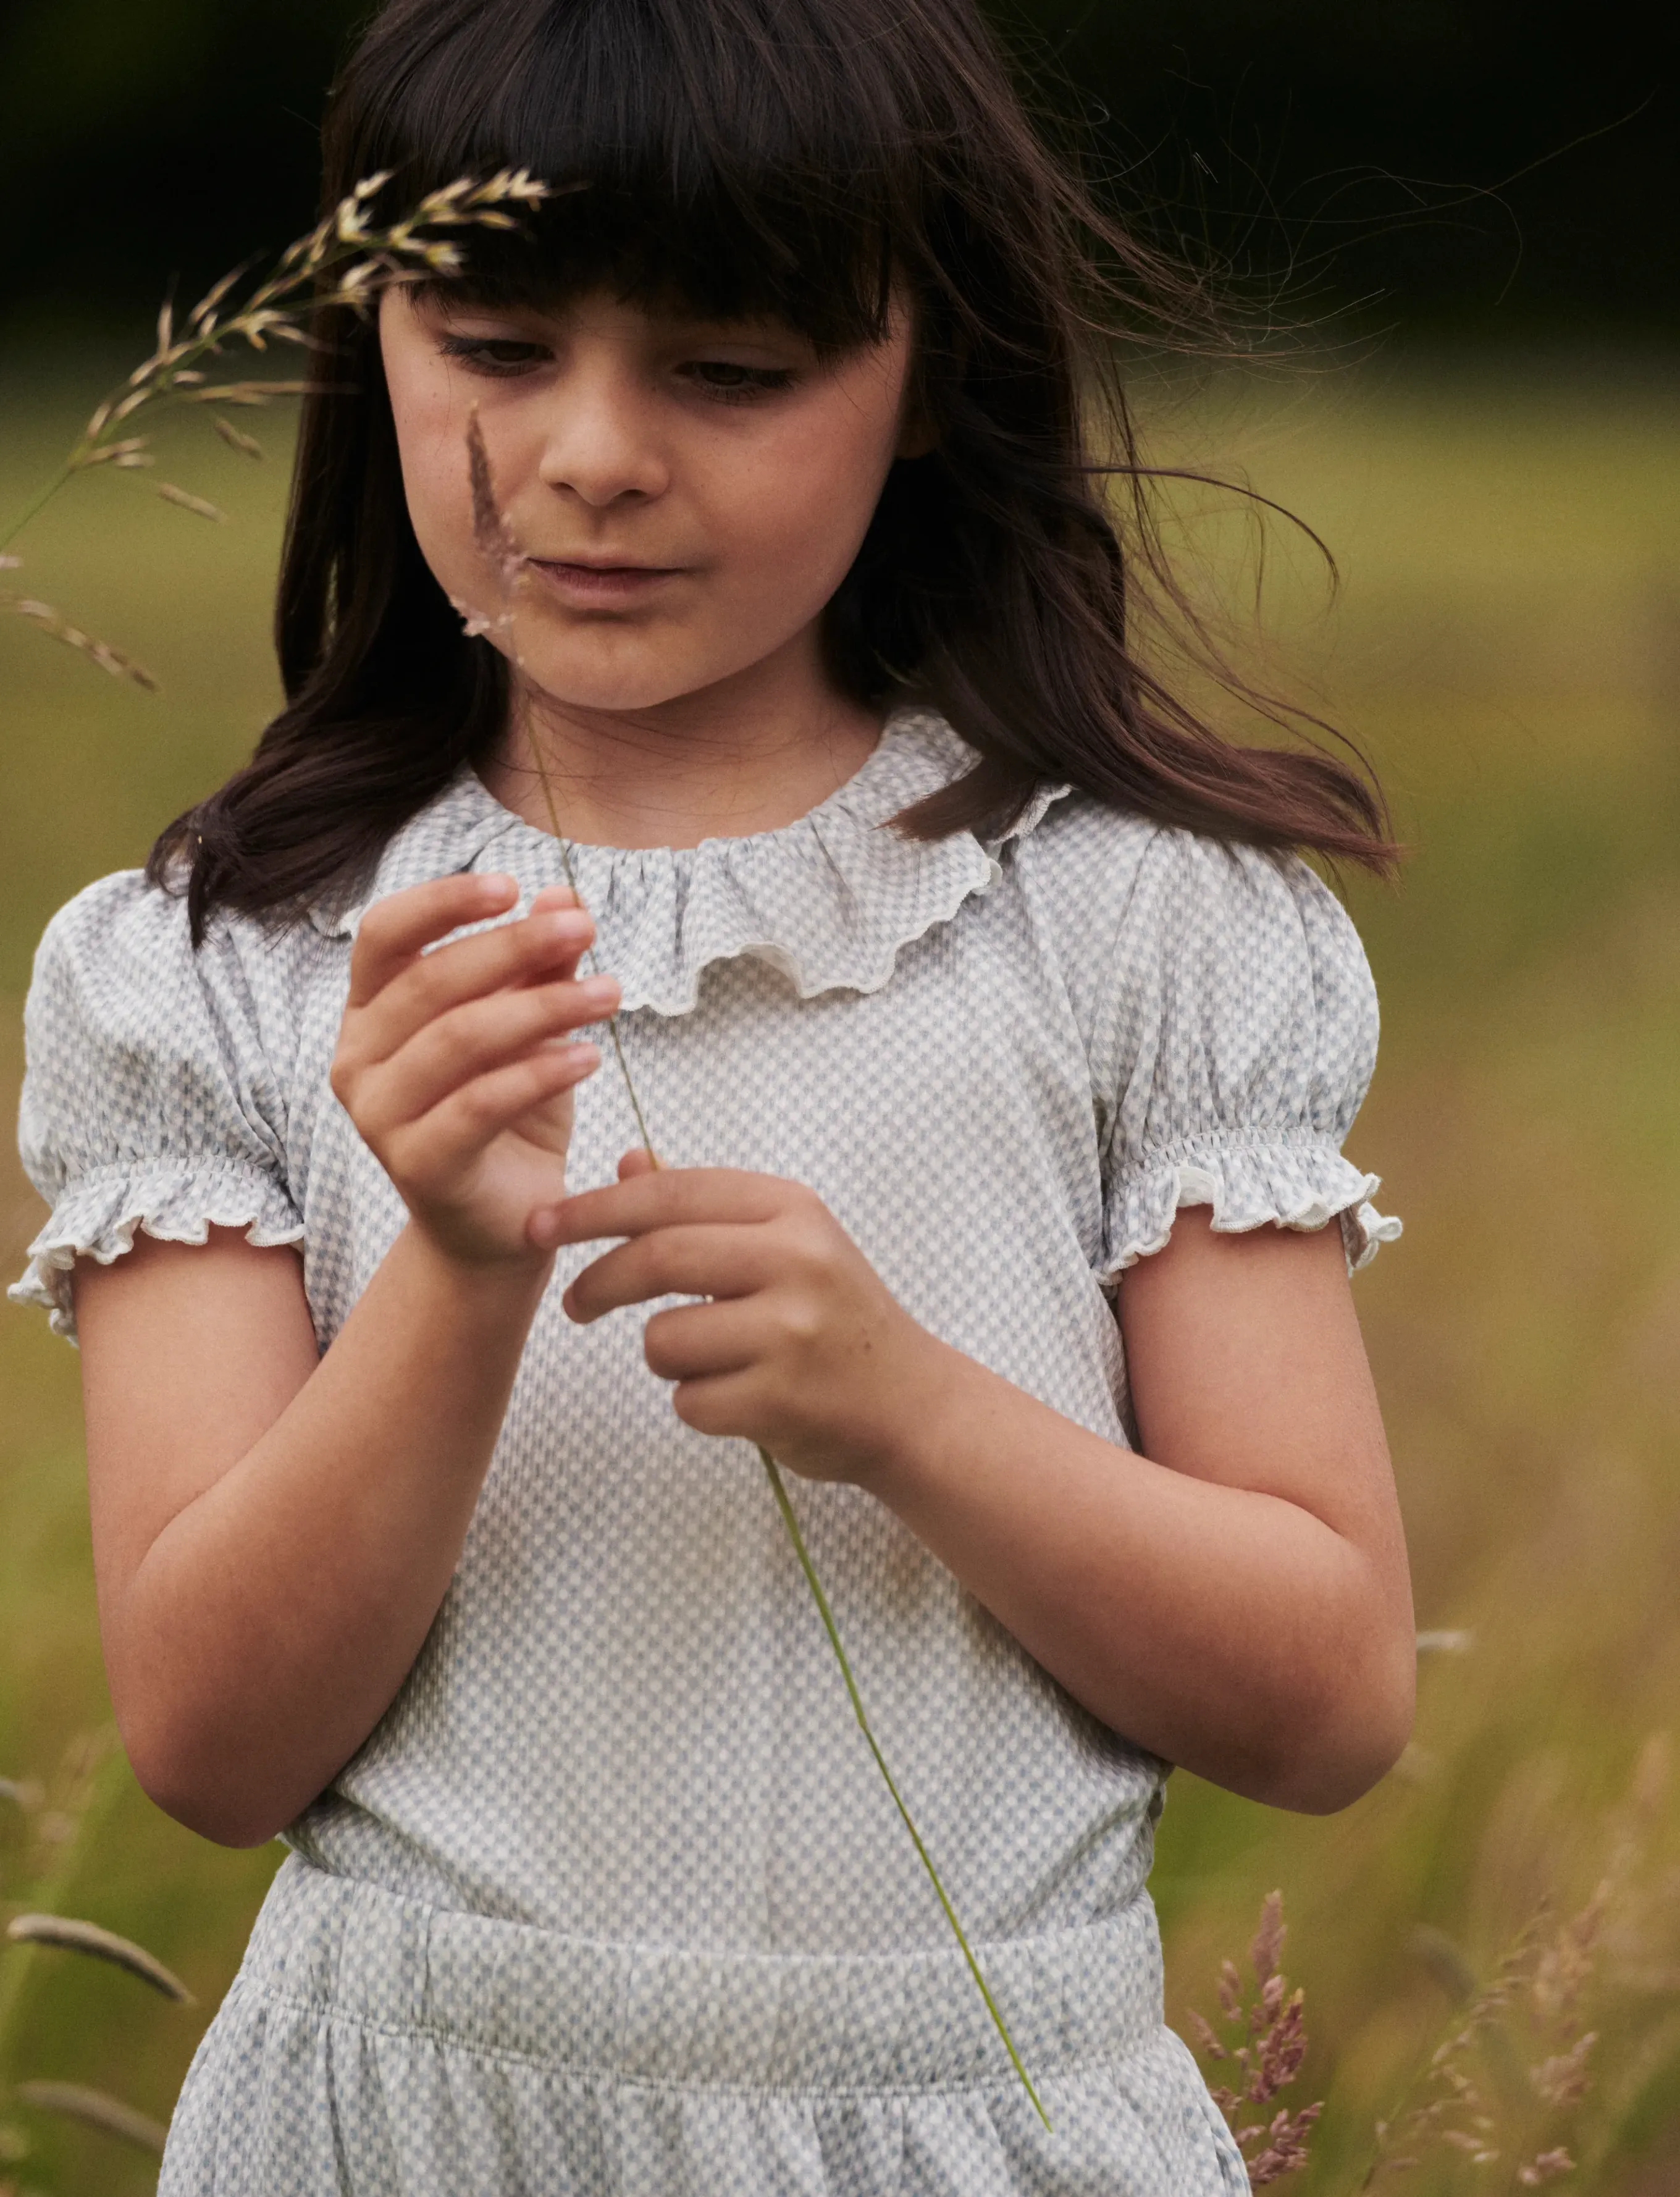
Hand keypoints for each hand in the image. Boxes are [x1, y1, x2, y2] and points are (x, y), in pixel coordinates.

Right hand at [331, 874, 619, 1267]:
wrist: (505, 1223)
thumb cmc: (510, 1113)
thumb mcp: (531, 1029)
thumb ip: (538, 967)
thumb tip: (563, 894)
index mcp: (370, 1011)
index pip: (383, 934)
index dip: (442, 901)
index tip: (511, 884)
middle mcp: (357, 1059)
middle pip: (431, 981)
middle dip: (515, 947)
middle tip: (585, 928)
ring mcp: (378, 1116)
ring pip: (459, 1038)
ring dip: (542, 1006)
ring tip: (610, 992)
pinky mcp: (416, 1165)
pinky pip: (479, 1104)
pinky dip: (539, 1073)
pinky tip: (590, 1057)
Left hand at [553, 1157, 948, 1484]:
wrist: (911, 1402)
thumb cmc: (836, 1318)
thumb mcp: (786, 1242)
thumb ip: (706, 1207)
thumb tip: (629, 1162)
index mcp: (791, 1210)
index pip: (669, 1194)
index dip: (594, 1207)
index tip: (543, 1223)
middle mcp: (795, 1260)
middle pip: (656, 1257)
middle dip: (598, 1282)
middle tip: (575, 1304)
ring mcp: (790, 1331)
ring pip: (663, 1339)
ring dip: (668, 1357)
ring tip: (716, 1362)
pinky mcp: (780, 1398)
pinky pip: (688, 1401)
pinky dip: (698, 1406)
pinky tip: (743, 1399)